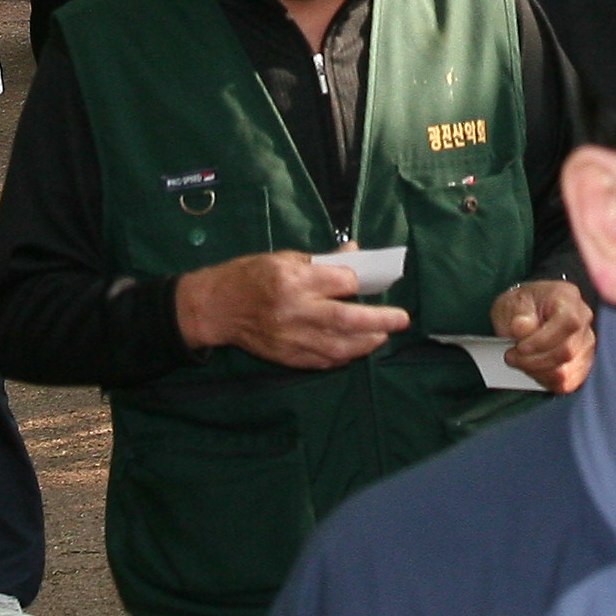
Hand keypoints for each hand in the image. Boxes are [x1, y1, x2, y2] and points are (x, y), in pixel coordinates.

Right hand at [173, 252, 408, 370]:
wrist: (215, 308)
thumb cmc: (249, 275)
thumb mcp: (284, 258)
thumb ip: (322, 261)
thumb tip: (356, 255)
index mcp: (293, 280)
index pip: (341, 282)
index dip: (359, 283)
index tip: (370, 283)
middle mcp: (294, 311)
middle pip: (347, 319)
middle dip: (380, 320)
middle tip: (401, 320)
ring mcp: (290, 338)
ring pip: (339, 346)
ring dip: (366, 342)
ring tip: (381, 336)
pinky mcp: (286, 357)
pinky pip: (322, 361)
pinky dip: (342, 356)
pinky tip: (354, 349)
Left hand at [489, 279, 594, 393]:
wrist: (526, 313)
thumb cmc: (521, 306)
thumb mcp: (512, 302)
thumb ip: (518, 313)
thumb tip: (522, 328)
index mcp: (568, 297)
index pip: (568, 322)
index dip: (543, 340)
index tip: (520, 347)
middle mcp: (583, 320)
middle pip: (567, 351)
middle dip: (533, 360)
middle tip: (511, 356)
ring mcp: (586, 344)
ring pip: (566, 371)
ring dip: (537, 372)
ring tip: (519, 362)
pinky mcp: (582, 364)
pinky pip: (567, 382)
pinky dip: (545, 380)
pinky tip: (532, 370)